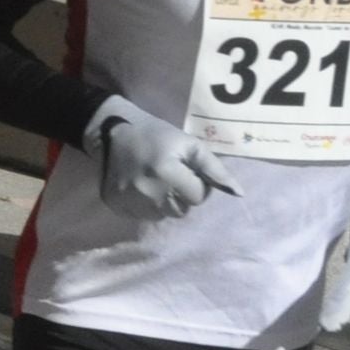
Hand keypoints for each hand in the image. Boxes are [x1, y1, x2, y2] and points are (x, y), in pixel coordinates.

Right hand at [87, 99, 232, 220]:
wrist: (111, 133)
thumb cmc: (156, 135)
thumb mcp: (189, 144)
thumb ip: (214, 169)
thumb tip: (238, 193)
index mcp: (167, 174)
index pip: (198, 196)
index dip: (196, 183)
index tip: (184, 169)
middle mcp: (148, 193)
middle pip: (181, 210)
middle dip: (181, 195)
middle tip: (170, 175)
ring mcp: (129, 202)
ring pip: (163, 216)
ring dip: (164, 202)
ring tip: (155, 182)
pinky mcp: (117, 207)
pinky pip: (143, 216)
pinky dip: (146, 205)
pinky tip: (140, 188)